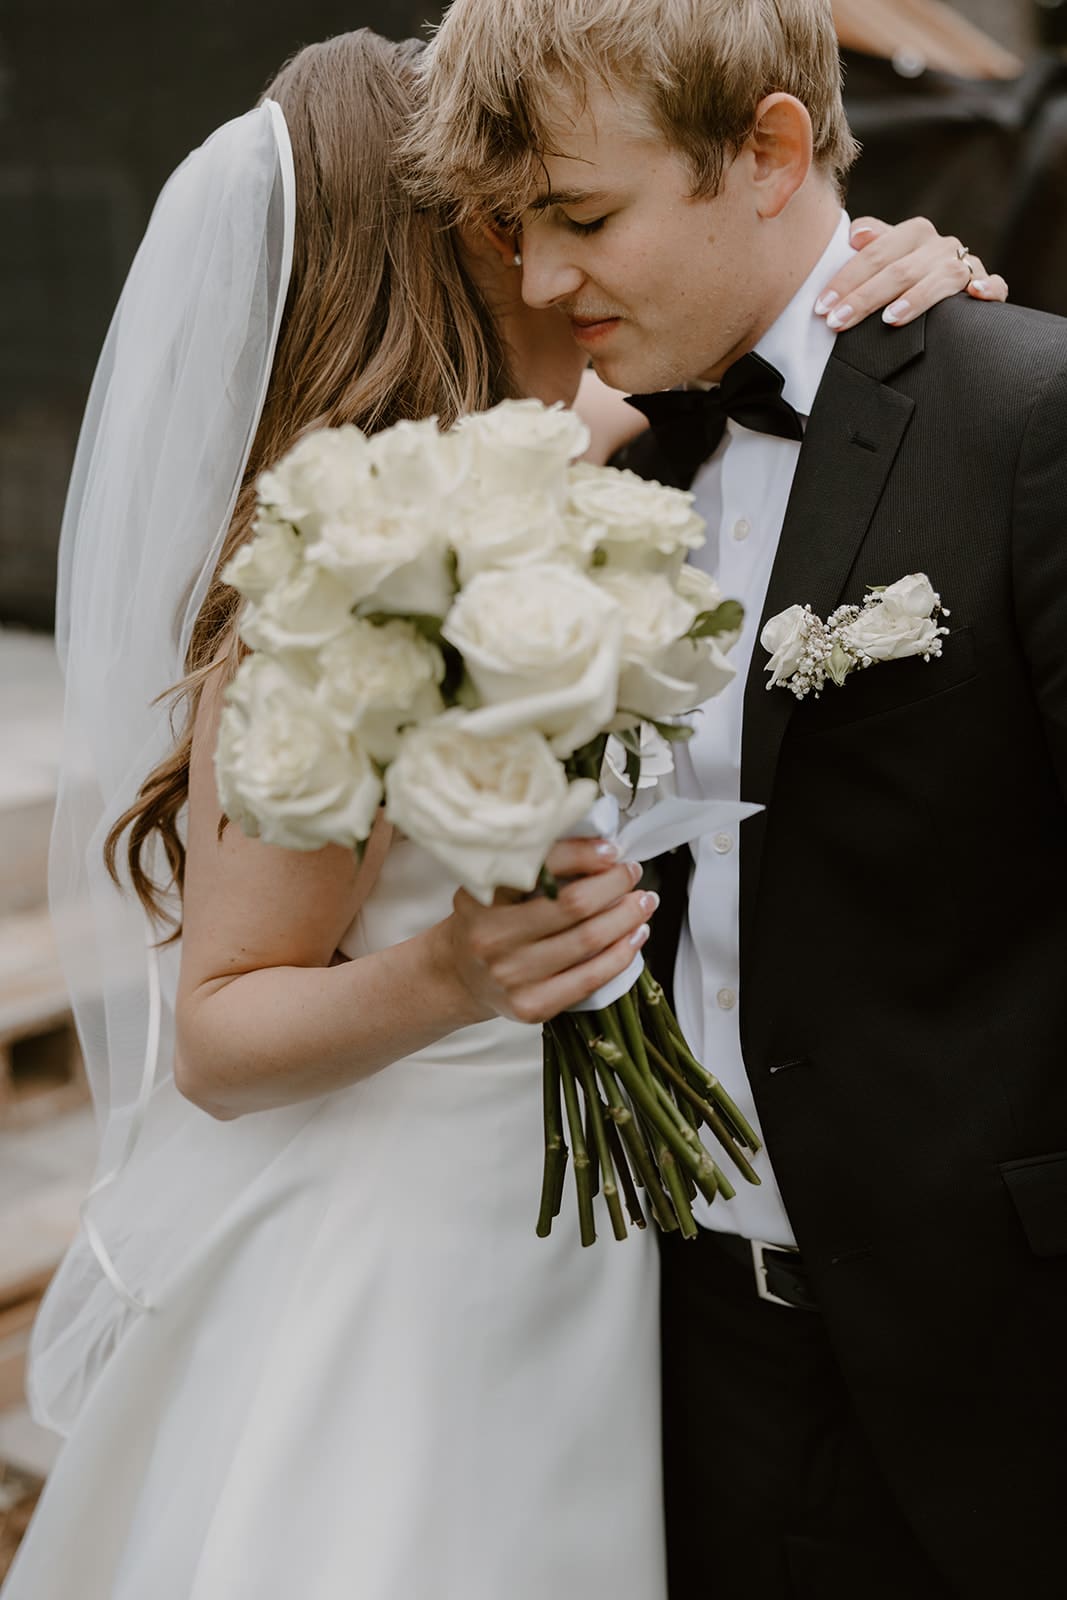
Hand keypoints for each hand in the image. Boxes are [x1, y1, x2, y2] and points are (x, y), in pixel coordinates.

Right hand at [442, 838, 657, 1025]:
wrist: (457, 976)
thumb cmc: (485, 922)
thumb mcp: (492, 886)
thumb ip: (531, 869)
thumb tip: (599, 849)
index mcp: (481, 898)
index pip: (540, 867)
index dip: (584, 855)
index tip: (610, 850)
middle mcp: (492, 938)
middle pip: (573, 905)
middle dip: (615, 884)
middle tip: (632, 872)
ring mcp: (511, 977)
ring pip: (587, 941)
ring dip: (626, 917)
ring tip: (643, 901)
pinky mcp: (531, 1006)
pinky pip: (589, 979)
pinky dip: (621, 955)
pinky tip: (635, 936)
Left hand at [814, 215, 1008, 331]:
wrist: (951, 288)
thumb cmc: (907, 275)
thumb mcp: (886, 258)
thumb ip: (870, 246)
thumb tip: (855, 234)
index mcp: (913, 234)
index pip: (874, 254)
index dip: (846, 279)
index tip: (822, 306)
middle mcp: (940, 246)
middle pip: (901, 269)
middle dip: (866, 297)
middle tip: (837, 322)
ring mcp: (966, 265)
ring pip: (942, 278)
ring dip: (917, 299)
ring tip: (890, 320)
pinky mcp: (985, 285)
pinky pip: (993, 284)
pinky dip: (987, 288)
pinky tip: (974, 295)